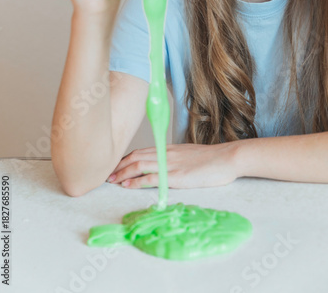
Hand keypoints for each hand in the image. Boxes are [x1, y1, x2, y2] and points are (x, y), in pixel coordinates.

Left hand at [106, 142, 240, 188]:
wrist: (227, 158)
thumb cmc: (211, 159)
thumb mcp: (189, 155)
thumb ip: (174, 158)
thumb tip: (164, 164)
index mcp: (169, 148)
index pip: (141, 151)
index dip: (126, 158)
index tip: (115, 164)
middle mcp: (166, 154)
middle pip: (136, 156)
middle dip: (119, 165)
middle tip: (106, 173)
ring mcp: (171, 164)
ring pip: (140, 165)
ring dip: (123, 173)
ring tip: (111, 180)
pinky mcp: (177, 176)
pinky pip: (152, 177)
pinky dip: (137, 181)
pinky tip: (127, 185)